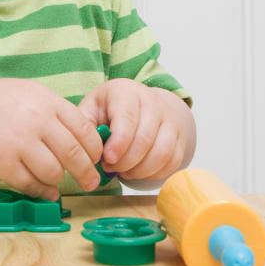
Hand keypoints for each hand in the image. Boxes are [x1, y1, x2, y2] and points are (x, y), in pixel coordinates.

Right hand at [0, 78, 102, 200]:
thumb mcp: (35, 94)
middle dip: (87, 173)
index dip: (95, 151)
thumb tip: (90, 139)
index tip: (97, 160)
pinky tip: (47, 191)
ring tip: (58, 180)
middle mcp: (36, 122)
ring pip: (54, 173)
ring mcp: (18, 143)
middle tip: (91, 182)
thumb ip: (61, 113)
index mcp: (49, 103)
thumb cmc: (2, 103)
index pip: (86, 131)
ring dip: (60, 181)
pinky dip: (43, 191)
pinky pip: (31, 184)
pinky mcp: (2, 164)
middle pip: (74, 155)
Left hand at [78, 79, 195, 181]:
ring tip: (124, 171)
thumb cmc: (110, 109)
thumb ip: (84, 126)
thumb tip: (85, 149)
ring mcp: (170, 120)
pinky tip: (138, 171)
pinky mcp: (180, 137)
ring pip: (162, 152)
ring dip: (141, 170)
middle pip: (145, 138)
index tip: (108, 159)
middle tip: (111, 168)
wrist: (140, 104)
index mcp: (127, 92)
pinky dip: (155, 173)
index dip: (118, 142)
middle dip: (126, 161)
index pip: (127, 117)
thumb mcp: (91, 109)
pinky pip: (173, 161)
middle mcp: (153, 102)